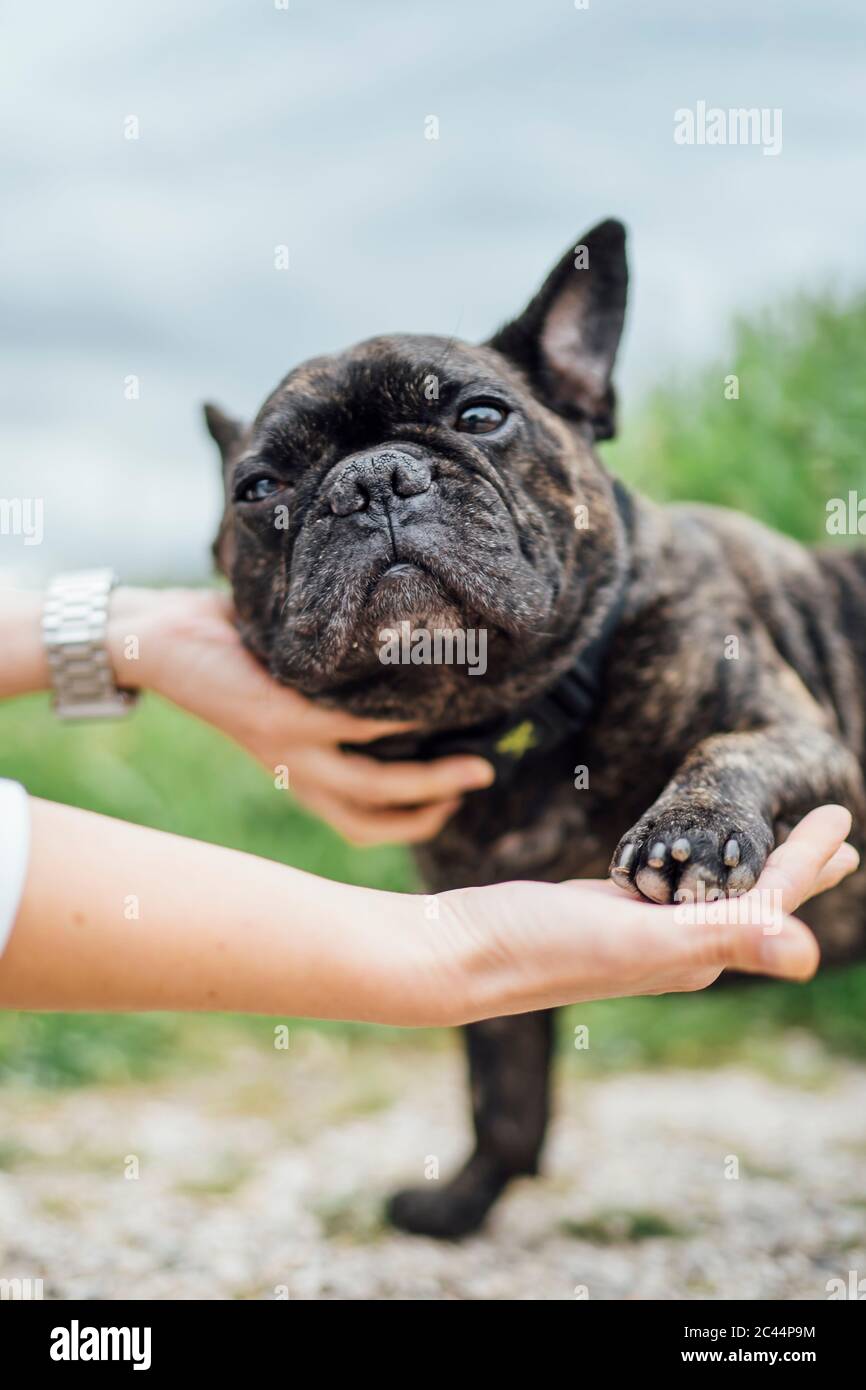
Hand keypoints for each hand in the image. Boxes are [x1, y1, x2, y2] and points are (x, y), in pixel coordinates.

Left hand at [108, 587, 493, 844]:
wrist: (157, 646)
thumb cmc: (227, 660)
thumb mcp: (282, 700)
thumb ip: (331, 704)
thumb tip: (404, 677)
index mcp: (298, 775)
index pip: (364, 824)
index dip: (414, 823)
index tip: (453, 798)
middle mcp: (296, 774)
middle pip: (379, 815)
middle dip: (436, 804)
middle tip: (483, 776)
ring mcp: (290, 749)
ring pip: (374, 785)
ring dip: (430, 778)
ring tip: (473, 758)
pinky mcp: (282, 717)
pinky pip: (356, 724)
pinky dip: (399, 713)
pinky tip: (427, 692)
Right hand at [437, 806, 858, 1022]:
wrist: (463, 954)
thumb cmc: (543, 947)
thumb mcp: (641, 941)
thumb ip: (728, 943)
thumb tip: (813, 956)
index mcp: (697, 953)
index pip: (771, 900)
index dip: (809, 859)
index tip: (841, 813)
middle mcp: (678, 949)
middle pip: (754, 901)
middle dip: (798, 869)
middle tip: (841, 839)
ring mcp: (643, 932)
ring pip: (716, 893)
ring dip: (752, 867)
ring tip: (776, 846)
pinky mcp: (610, 913)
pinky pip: (675, 886)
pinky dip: (700, 866)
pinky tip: (693, 861)